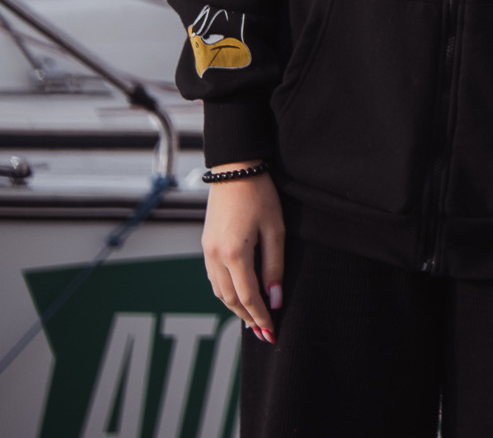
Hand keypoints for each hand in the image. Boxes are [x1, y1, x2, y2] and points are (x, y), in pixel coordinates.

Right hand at [202, 168, 283, 342]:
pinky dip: (226, 292)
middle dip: (248, 317)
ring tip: (254, 318)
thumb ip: (274, 267)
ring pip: (219, 291)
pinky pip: (214, 278)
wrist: (234, 170)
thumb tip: (275, 299)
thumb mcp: (276, 230)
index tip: (272, 332)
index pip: (248, 297)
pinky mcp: (206, 246)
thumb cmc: (260, 195)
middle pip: (230, 299)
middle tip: (264, 332)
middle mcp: (214, 257)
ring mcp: (206, 252)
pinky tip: (239, 295)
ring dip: (236, 307)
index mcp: (234, 254)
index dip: (260, 316)